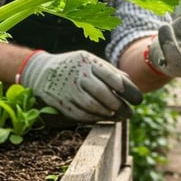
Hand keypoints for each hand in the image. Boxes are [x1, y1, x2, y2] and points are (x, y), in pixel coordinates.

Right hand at [19, 50, 142, 122]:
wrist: (41, 71)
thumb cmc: (74, 66)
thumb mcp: (90, 61)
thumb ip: (109, 70)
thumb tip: (130, 82)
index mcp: (88, 61)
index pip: (111, 76)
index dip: (127, 90)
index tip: (138, 99)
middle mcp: (78, 75)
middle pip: (102, 93)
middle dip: (119, 106)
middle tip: (130, 113)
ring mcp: (68, 89)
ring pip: (92, 106)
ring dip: (108, 114)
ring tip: (118, 117)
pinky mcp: (61, 102)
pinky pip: (81, 114)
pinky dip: (95, 118)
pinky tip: (104, 119)